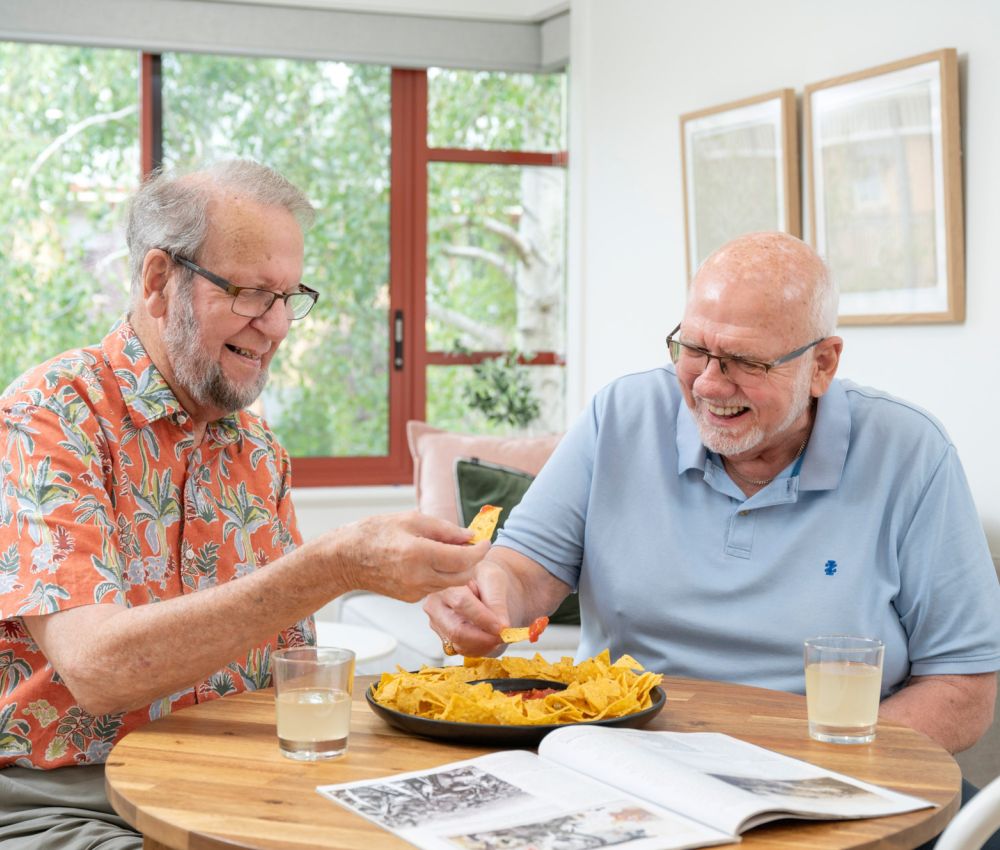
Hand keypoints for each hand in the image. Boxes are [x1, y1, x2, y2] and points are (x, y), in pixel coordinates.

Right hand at [328, 510, 488, 601]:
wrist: (346, 559)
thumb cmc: (374, 533)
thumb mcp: (411, 519)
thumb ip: (444, 528)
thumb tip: (469, 535)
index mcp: (418, 553)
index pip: (463, 558)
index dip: (480, 550)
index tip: (486, 541)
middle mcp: (418, 576)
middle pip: (463, 576)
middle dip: (473, 562)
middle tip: (473, 546)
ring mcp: (414, 590)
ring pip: (451, 584)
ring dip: (459, 569)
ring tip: (453, 550)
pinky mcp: (411, 598)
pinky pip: (436, 586)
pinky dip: (442, 574)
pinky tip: (433, 561)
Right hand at [423, 558, 515, 657]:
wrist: (490, 592)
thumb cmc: (489, 581)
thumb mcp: (495, 580)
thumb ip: (497, 601)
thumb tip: (501, 625)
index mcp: (444, 587)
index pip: (461, 603)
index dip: (482, 617)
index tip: (501, 626)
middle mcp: (436, 608)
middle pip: (457, 630)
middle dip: (483, 637)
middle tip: (502, 635)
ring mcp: (440, 627)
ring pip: (462, 644)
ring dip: (485, 643)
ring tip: (497, 631)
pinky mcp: (448, 641)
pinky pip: (465, 651)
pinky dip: (482, 647)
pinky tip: (489, 635)